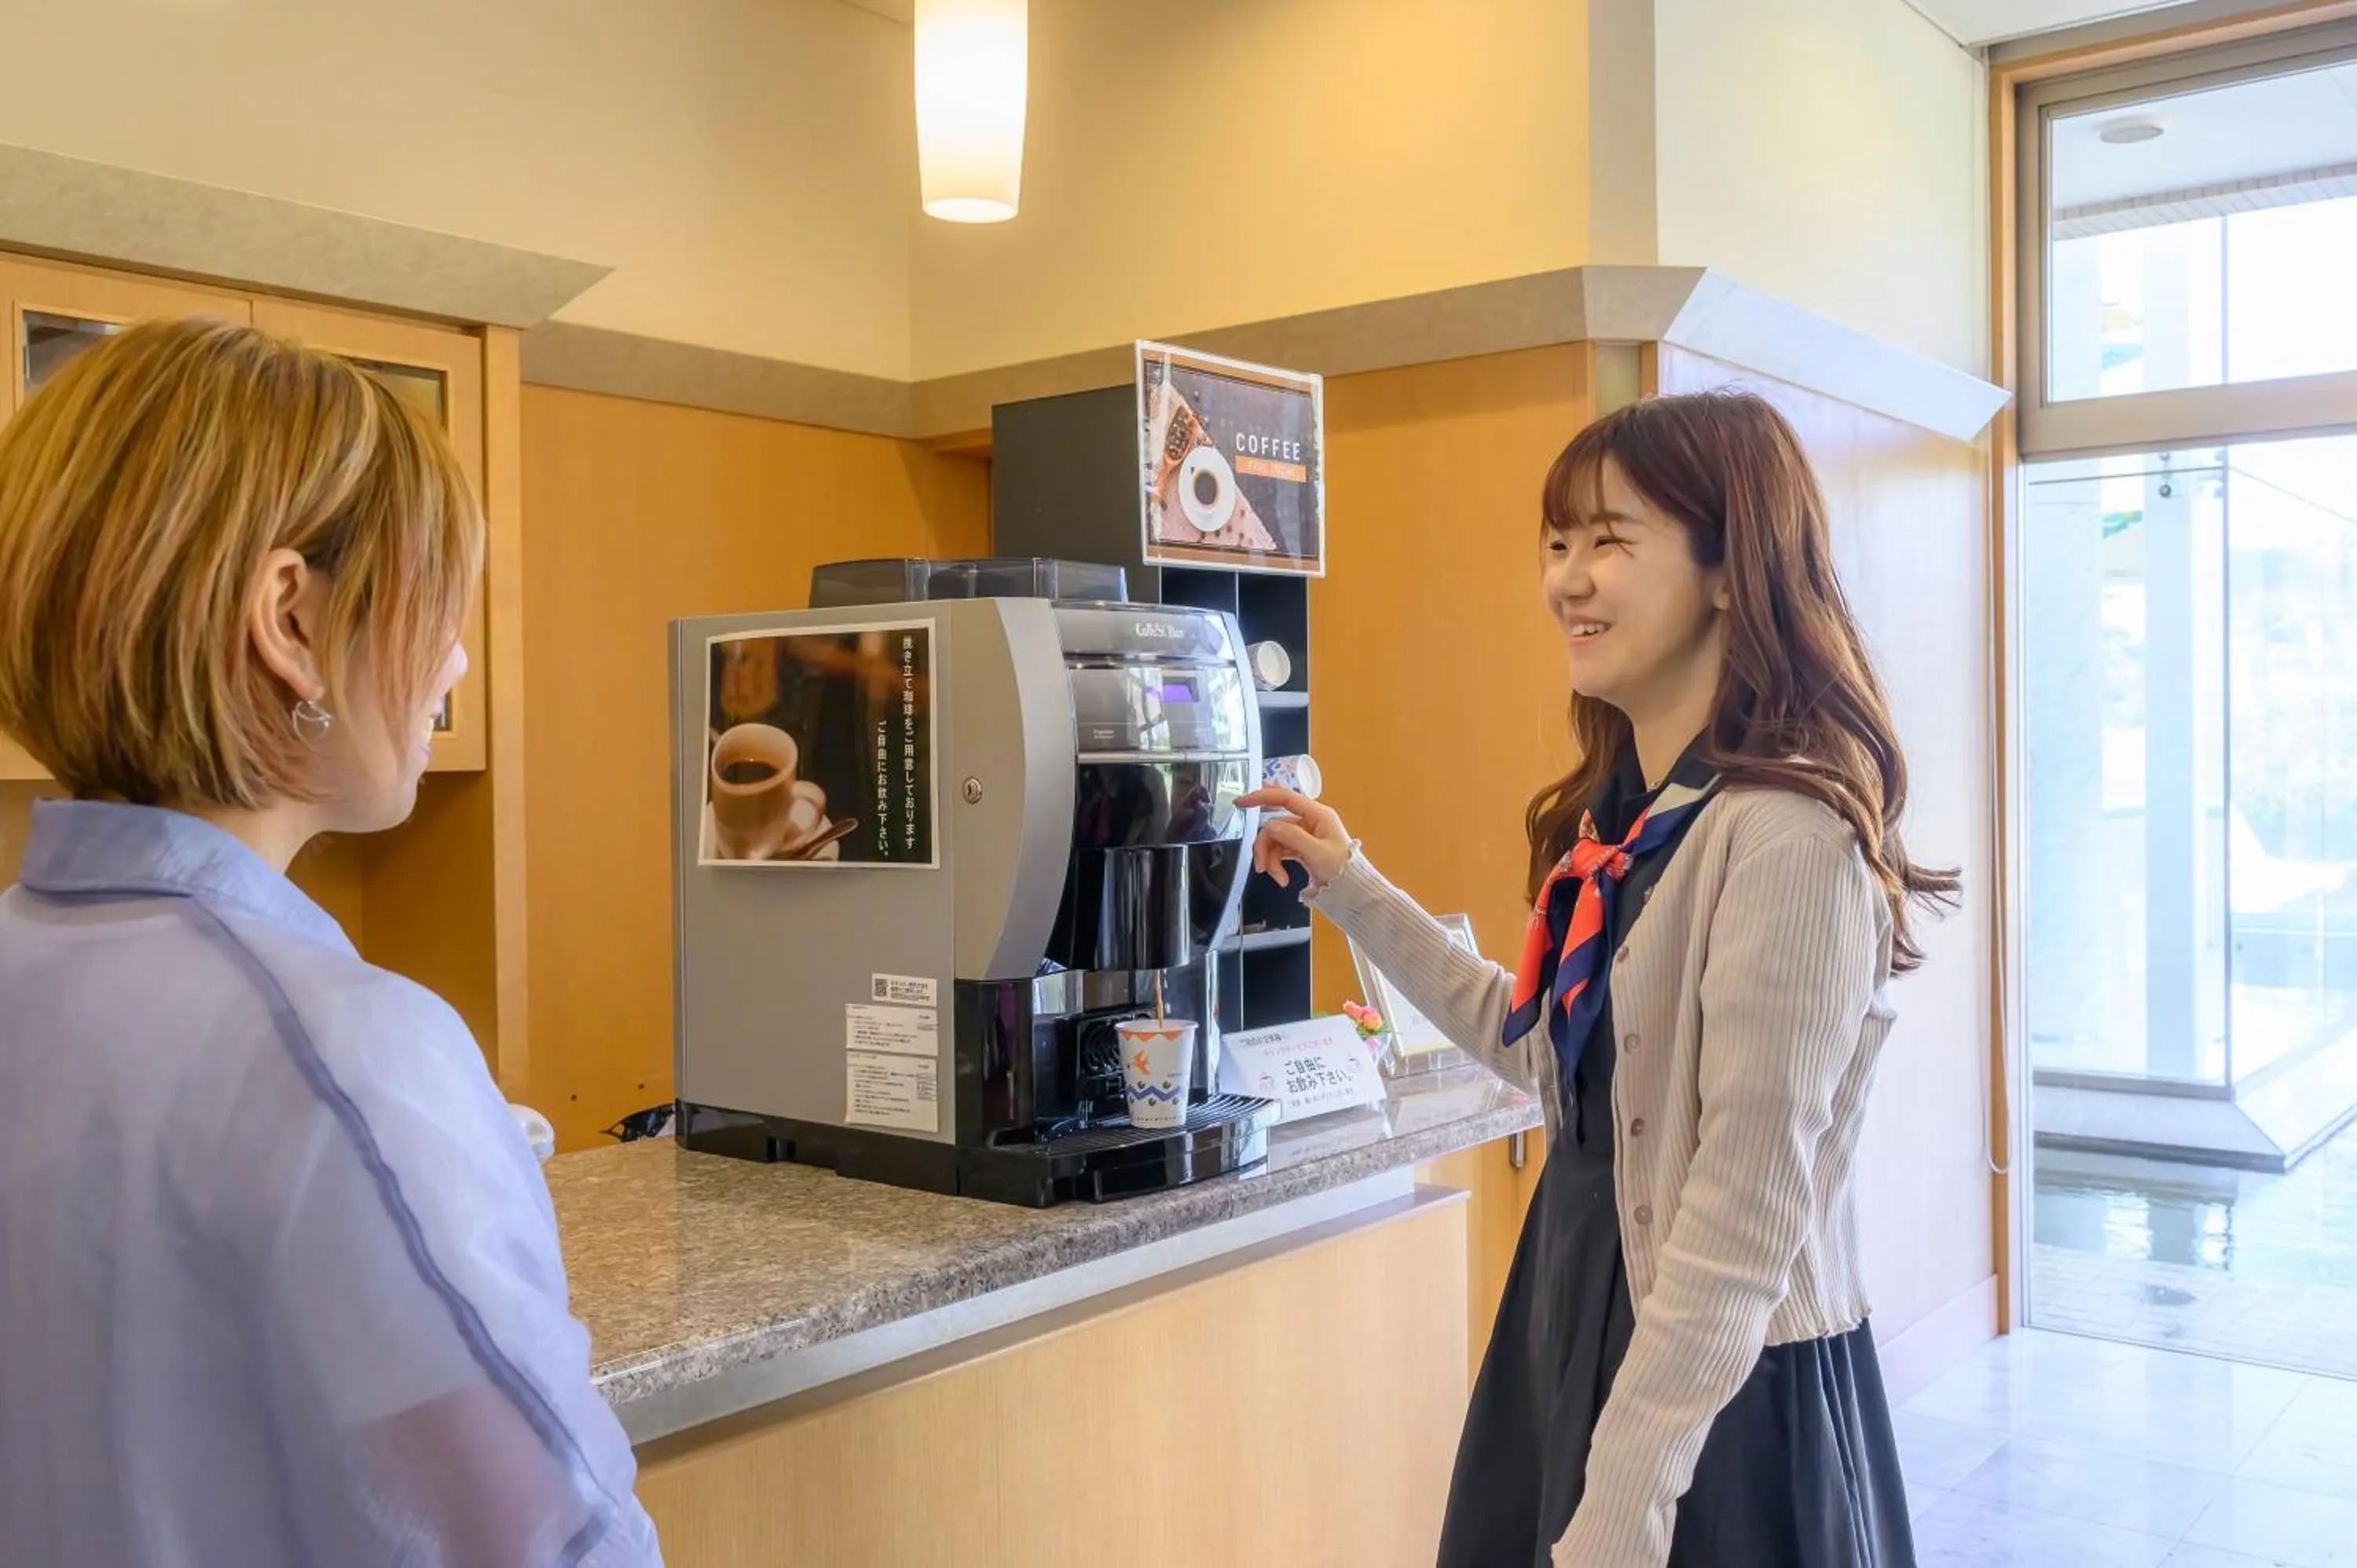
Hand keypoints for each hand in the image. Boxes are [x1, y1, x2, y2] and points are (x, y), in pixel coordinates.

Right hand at [1237, 786, 1351, 888]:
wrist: (1353, 892)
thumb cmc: (1342, 870)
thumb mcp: (1317, 853)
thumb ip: (1292, 837)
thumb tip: (1268, 825)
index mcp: (1317, 814)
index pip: (1284, 797)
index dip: (1260, 797)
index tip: (1240, 803)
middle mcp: (1309, 821)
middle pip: (1274, 825)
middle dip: (1266, 847)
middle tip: (1262, 868)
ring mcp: (1304, 834)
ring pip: (1275, 840)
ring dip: (1271, 860)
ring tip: (1278, 879)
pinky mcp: (1301, 848)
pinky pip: (1280, 850)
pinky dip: (1277, 864)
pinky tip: (1282, 879)